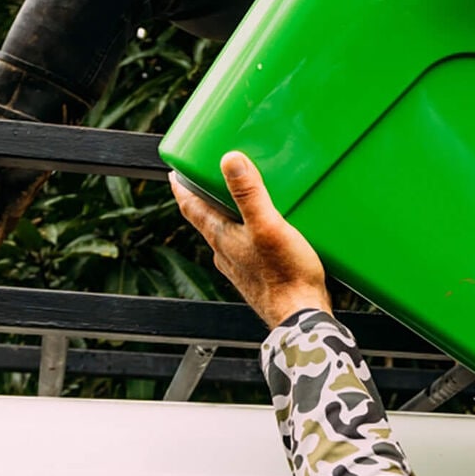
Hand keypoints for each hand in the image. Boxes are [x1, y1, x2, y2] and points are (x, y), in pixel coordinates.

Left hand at [170, 151, 331, 330]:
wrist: (300, 314)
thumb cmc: (284, 276)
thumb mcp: (267, 226)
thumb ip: (249, 194)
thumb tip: (230, 160)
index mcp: (221, 237)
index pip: (191, 208)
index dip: (181, 188)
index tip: (174, 173)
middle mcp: (226, 252)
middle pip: (208, 220)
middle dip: (208, 198)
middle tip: (214, 178)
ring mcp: (241, 266)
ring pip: (228, 234)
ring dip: (232, 216)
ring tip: (247, 199)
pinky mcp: (260, 275)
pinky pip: (249, 247)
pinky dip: (252, 233)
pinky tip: (272, 231)